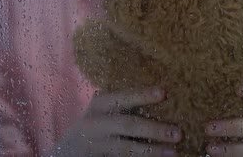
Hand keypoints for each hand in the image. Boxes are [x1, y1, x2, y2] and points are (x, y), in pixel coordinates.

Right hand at [55, 87, 181, 155]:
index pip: (123, 98)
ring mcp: (96, 144)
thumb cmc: (93, 125)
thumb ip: (121, 106)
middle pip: (128, 125)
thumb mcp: (102, 111)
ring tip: (173, 153)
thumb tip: (161, 97)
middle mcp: (96, 123)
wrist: (65, 152)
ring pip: (126, 149)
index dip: (142, 95)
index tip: (163, 92)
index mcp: (99, 105)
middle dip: (154, 129)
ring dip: (152, 152)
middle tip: (178, 133)